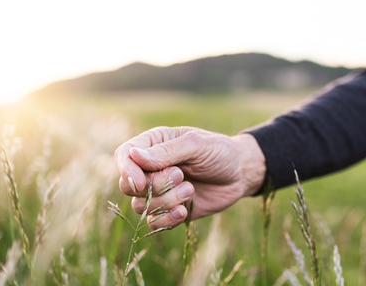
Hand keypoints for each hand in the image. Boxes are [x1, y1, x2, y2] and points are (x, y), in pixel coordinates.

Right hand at [114, 126, 265, 229]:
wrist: (241, 174)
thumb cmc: (220, 152)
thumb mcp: (197, 145)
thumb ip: (167, 151)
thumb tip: (134, 156)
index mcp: (154, 144)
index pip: (124, 156)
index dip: (127, 171)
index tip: (141, 183)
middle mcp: (151, 168)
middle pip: (128, 185)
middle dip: (153, 186)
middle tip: (180, 176)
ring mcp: (159, 191)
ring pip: (141, 206)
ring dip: (165, 201)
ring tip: (190, 190)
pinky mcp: (169, 210)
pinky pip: (154, 222)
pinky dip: (167, 219)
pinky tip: (183, 211)